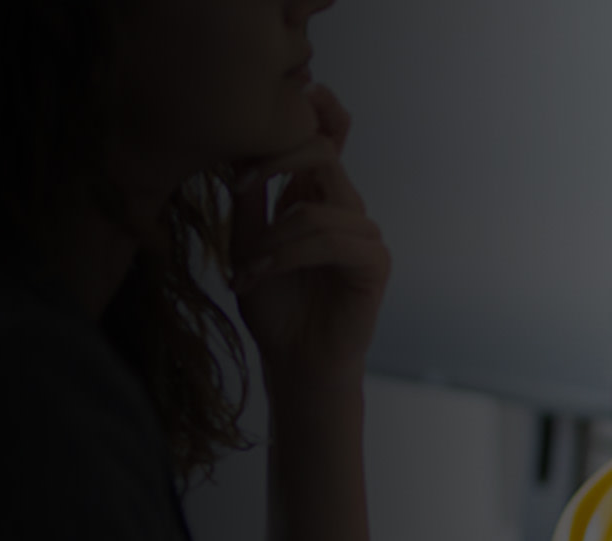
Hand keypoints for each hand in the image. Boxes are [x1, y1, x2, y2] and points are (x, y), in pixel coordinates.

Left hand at [227, 84, 386, 382]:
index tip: (262, 116)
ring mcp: (364, 233)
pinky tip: (265, 272)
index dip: (312, 109)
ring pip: (316, 206)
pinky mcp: (374, 262)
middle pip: (324, 150)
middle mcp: (345, 207)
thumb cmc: (273, 306)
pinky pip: (332, 240)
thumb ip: (249, 197)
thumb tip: (237, 148)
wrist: (294, 361)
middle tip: (238, 183)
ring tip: (246, 266)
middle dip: (276, 158)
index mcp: (318, 194)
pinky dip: (291, 254)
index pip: (328, 133)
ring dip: (273, 235)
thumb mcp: (247, 242)